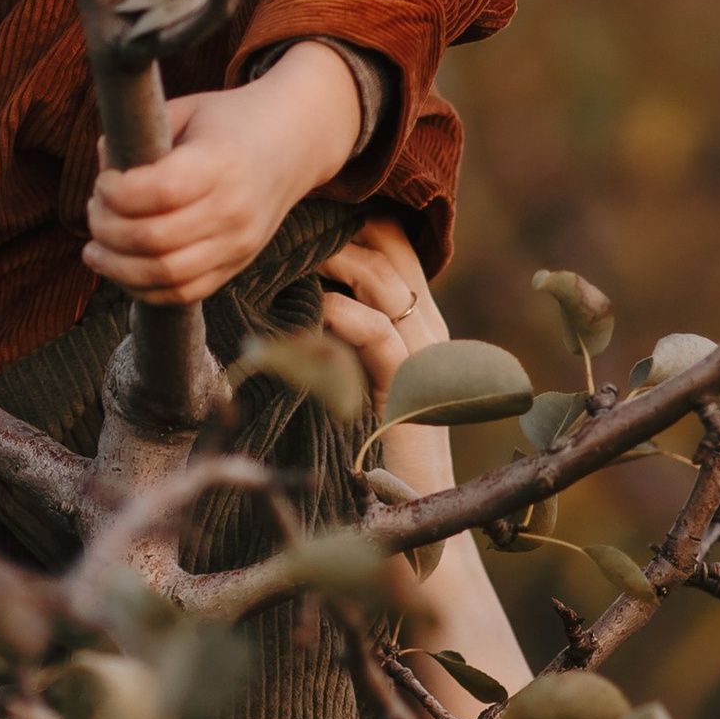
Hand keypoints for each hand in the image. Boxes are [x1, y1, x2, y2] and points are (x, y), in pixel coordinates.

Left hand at [84, 50, 363, 305]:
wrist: (292, 144)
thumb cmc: (229, 123)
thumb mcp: (188, 110)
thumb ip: (143, 134)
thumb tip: (103, 164)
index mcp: (221, 160)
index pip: (160, 191)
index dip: (116, 192)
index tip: (103, 182)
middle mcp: (234, 208)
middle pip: (156, 239)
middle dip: (108, 229)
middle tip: (94, 212)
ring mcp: (239, 243)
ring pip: (167, 275)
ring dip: (118, 268)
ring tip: (95, 250)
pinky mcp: (237, 265)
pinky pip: (185, 293)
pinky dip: (144, 289)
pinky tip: (121, 270)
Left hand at [316, 216, 448, 471]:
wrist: (410, 512)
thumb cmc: (371, 450)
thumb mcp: (355, 376)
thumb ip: (339, 335)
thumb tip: (291, 290)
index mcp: (418, 322)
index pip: (395, 246)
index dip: (356, 218)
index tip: (308, 206)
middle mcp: (428, 328)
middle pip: (393, 250)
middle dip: (344, 225)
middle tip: (294, 213)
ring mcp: (426, 355)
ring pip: (385, 281)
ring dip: (335, 258)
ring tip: (291, 248)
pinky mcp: (410, 388)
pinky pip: (377, 333)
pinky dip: (340, 312)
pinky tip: (310, 306)